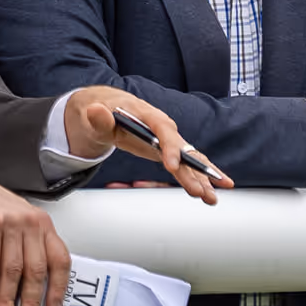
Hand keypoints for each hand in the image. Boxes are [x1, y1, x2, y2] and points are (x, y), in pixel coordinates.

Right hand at [0, 154, 69, 305]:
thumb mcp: (16, 221)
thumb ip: (27, 245)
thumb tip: (30, 285)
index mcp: (41, 223)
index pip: (60, 258)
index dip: (59, 286)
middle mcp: (30, 222)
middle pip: (36, 269)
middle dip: (31, 300)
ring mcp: (10, 222)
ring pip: (13, 270)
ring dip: (7, 299)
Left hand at [63, 86, 231, 204]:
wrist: (106, 107)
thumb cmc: (101, 109)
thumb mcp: (94, 114)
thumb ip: (98, 117)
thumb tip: (97, 111)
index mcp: (146, 113)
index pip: (162, 129)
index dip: (169, 147)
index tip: (172, 165)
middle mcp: (163, 127)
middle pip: (181, 148)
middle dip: (192, 170)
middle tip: (199, 191)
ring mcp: (167, 140)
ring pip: (188, 159)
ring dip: (202, 179)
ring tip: (212, 198)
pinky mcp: (167, 151)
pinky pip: (186, 164)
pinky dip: (200, 176)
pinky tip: (212, 190)